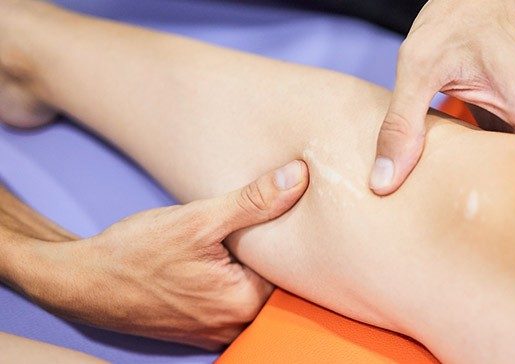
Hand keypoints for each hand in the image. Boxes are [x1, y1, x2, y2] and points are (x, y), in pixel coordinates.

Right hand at [6, 160, 308, 349]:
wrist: (81, 282)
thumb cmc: (135, 253)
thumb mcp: (197, 219)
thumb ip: (253, 201)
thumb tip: (298, 178)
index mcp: (244, 304)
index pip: (292, 269)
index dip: (291, 238)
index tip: (289, 213)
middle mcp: (235, 325)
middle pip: (275, 284)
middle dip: (272, 253)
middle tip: (265, 220)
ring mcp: (217, 331)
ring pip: (253, 293)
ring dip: (251, 266)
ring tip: (239, 239)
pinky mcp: (200, 328)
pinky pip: (231, 302)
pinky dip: (232, 279)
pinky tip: (219, 258)